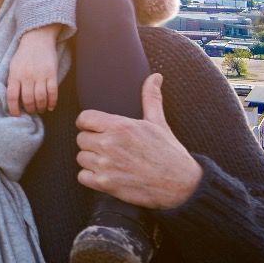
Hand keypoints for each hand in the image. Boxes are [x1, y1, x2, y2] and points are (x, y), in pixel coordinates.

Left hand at [8, 25, 59, 115]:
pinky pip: (53, 92)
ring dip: (41, 107)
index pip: (12, 96)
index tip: (16, 115)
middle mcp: (27, 76)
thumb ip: (13, 81)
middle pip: (28, 99)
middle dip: (30, 109)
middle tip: (31, 111)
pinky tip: (50, 107)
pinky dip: (52, 102)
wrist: (37, 39)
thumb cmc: (23, 55)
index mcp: (15, 75)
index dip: (13, 108)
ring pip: (41, 98)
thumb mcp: (13, 66)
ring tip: (40, 109)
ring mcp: (40, 75)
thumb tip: (13, 100)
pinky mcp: (52, 74)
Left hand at [75, 73, 202, 208]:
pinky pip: (82, 176)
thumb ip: (150, 98)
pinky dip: (91, 177)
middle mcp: (109, 144)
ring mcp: (106, 165)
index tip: (98, 129)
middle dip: (93, 142)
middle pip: (81, 139)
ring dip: (92, 160)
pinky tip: (107, 175)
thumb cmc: (169, 153)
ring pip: (81, 158)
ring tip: (110, 161)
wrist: (182, 186)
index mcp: (120, 126)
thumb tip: (155, 76)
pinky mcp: (105, 184)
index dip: (89, 124)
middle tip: (109, 148)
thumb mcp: (159, 123)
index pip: (84, 118)